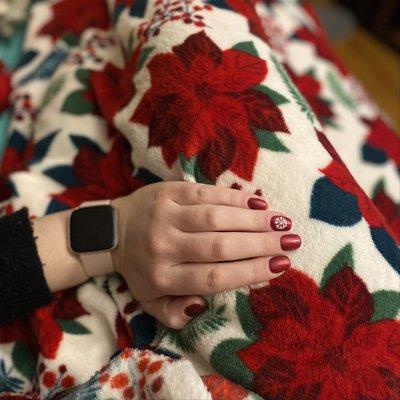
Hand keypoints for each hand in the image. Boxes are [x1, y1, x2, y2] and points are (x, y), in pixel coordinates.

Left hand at [111, 182, 300, 328]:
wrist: (113, 230)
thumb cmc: (141, 268)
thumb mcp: (150, 300)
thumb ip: (175, 312)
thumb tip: (202, 306)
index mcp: (163, 278)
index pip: (214, 277)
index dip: (251, 271)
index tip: (281, 266)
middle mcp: (163, 246)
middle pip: (220, 246)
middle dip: (261, 244)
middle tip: (292, 241)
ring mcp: (165, 215)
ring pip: (216, 218)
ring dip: (254, 220)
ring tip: (283, 223)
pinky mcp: (168, 192)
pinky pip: (206, 194)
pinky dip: (235, 198)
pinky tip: (258, 202)